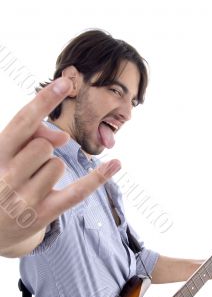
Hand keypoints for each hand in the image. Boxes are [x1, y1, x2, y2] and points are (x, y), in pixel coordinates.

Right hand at [0, 78, 120, 256]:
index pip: (22, 124)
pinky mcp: (45, 214)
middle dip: (44, 148)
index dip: (43, 101)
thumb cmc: (3, 179)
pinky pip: (77, 192)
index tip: (65, 82)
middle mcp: (7, 179)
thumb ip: (30, 135)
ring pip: (57, 165)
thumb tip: (62, 136)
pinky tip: (116, 164)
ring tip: (35, 182)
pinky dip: (98, 178)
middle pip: (44, 146)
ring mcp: (26, 200)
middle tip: (31, 165)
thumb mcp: (6, 154)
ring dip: (52, 168)